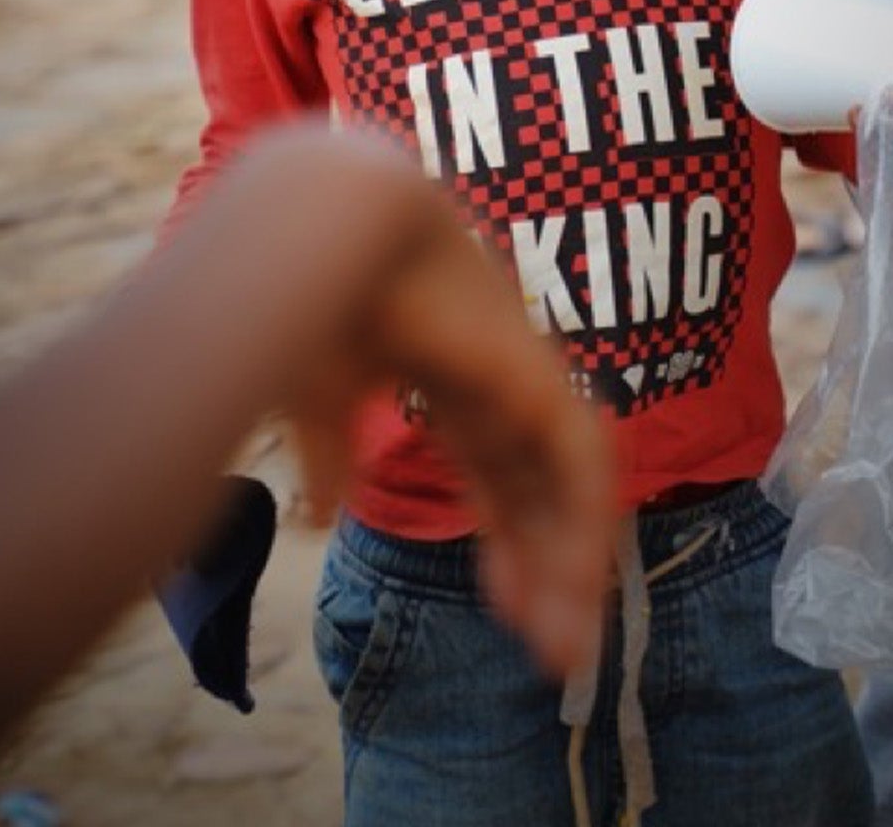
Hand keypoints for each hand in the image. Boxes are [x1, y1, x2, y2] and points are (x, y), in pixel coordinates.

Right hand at [283, 166, 613, 680]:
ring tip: (565, 648)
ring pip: (572, 487)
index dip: (508, 547)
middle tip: (557, 660)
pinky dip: (581, 528)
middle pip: (541, 493)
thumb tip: (324, 518)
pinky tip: (571, 587)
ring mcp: (523, 377)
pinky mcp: (535, 377)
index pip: (500, 479)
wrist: (329, 232)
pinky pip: (582, 466)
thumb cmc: (310, 298)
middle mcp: (497, 383)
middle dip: (549, 573)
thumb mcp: (320, 399)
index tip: (510, 617)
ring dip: (571, 566)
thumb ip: (333, 456)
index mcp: (450, 382)